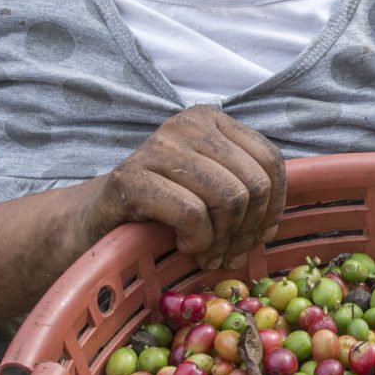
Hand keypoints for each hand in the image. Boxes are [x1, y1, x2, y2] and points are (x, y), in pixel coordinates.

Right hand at [89, 107, 286, 272]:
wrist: (99, 218)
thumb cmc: (163, 205)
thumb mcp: (209, 185)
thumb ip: (243, 187)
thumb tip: (273, 227)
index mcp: (211, 120)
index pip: (270, 160)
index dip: (274, 206)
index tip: (260, 236)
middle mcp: (187, 124)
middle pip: (252, 184)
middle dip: (247, 231)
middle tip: (229, 255)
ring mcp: (158, 147)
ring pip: (227, 198)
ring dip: (222, 241)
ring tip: (207, 255)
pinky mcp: (132, 177)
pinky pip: (192, 214)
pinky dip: (196, 241)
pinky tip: (183, 246)